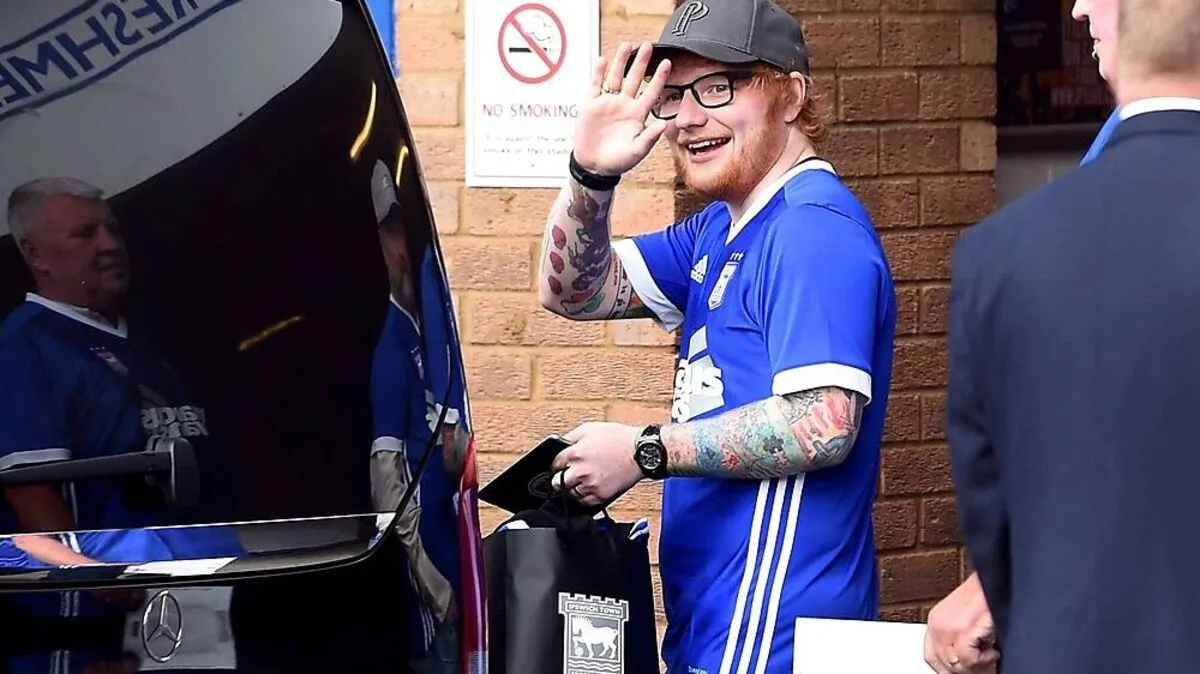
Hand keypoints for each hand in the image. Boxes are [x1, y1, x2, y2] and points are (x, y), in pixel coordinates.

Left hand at [550, 422, 643, 505]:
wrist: (641, 452)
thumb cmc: (619, 439)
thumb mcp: (590, 428)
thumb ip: (571, 437)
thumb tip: (559, 443)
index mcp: (576, 453)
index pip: (554, 464)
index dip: (556, 465)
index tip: (559, 466)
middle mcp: (581, 471)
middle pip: (557, 483)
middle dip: (560, 478)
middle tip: (565, 476)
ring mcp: (591, 485)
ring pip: (570, 494)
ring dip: (572, 488)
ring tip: (580, 481)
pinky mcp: (601, 495)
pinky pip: (585, 502)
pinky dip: (584, 497)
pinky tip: (589, 488)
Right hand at [572, 41, 672, 175]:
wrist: (595, 166)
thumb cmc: (618, 161)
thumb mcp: (637, 151)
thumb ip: (649, 138)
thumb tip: (663, 124)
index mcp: (637, 115)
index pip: (651, 92)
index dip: (659, 78)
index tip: (667, 63)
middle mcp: (624, 105)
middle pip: (634, 79)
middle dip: (641, 62)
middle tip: (647, 45)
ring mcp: (607, 103)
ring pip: (615, 77)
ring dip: (620, 61)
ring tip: (626, 45)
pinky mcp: (591, 106)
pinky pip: (595, 86)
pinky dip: (598, 73)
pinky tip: (603, 60)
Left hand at [924, 573, 999, 672]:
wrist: (993, 580)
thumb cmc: (985, 595)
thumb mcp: (962, 619)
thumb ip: (956, 638)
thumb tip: (960, 662)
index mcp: (935, 621)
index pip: (931, 656)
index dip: (945, 668)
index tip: (963, 669)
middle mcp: (937, 625)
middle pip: (943, 663)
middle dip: (964, 668)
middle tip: (981, 662)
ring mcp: (948, 628)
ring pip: (956, 665)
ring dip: (977, 664)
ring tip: (988, 653)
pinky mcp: (963, 630)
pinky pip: (969, 660)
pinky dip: (986, 659)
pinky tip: (993, 649)